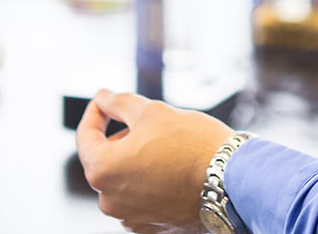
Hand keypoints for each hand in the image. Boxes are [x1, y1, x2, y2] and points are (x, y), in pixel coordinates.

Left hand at [76, 89, 233, 230]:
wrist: (233, 181)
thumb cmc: (193, 145)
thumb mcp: (151, 111)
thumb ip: (118, 103)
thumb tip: (102, 97)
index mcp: (102, 170)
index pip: (85, 136)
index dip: (96, 113)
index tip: (105, 102)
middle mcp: (110, 200)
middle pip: (106, 159)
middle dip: (122, 139)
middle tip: (150, 125)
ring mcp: (130, 217)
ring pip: (125, 179)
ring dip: (137, 161)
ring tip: (167, 149)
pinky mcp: (152, 227)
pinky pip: (141, 198)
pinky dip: (150, 183)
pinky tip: (173, 171)